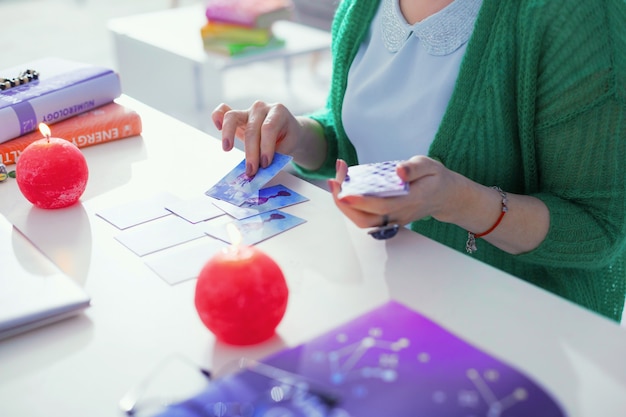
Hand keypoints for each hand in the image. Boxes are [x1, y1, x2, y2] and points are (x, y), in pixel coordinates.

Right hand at [212, 101, 301, 176]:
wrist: (287, 129)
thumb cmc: (288, 137)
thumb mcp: (289, 145)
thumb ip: (277, 153)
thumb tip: (262, 166)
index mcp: (278, 111)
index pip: (268, 128)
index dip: (266, 147)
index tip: (265, 164)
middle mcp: (261, 107)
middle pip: (252, 129)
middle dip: (251, 152)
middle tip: (251, 171)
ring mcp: (247, 110)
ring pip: (233, 117)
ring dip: (228, 134)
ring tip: (227, 149)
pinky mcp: (237, 115)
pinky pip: (223, 110)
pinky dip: (217, 116)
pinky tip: (217, 127)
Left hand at [327, 157, 463, 228]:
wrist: (445, 198)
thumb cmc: (435, 179)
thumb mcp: (430, 166)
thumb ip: (415, 168)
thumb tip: (399, 171)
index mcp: (411, 201)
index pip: (382, 206)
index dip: (361, 201)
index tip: (344, 191)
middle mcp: (399, 215)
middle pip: (365, 219)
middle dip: (344, 203)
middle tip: (335, 180)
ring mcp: (392, 220)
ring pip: (362, 221)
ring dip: (345, 204)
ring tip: (338, 180)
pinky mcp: (387, 219)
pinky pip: (364, 217)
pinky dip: (351, 204)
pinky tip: (346, 185)